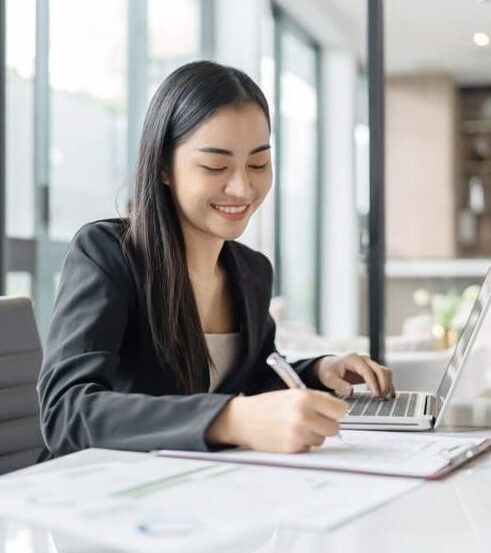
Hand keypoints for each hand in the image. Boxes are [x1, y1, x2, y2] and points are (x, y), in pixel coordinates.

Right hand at [206, 389, 347, 452]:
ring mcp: (298, 434)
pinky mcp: (292, 449)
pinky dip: (302, 443)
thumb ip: (316, 401)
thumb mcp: (292, 393)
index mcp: (305, 397)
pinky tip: (289, 435)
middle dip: (326, 425)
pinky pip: (309, 448)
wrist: (243, 419)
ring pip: (322, 439)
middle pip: (335, 428)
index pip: (340, 409)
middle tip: (314, 420)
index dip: (336, 411)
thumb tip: (340, 412)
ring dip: (313, 435)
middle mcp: (303, 415)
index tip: (332, 412)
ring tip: (296, 426)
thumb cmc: (267, 405)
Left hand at [314, 353, 394, 398]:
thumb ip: (339, 385)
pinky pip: (384, 375)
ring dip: (387, 384)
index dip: (373, 383)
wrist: (328, 366)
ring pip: (384, 371)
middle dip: (383, 384)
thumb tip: (351, 392)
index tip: (376, 395)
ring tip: (384, 398)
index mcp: (353, 359)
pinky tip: (386, 395)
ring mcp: (368, 364)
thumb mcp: (329, 378)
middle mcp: (363, 359)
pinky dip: (387, 384)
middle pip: (380, 370)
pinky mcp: (371, 370)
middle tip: (381, 398)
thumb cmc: (328, 371)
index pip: (367, 371)